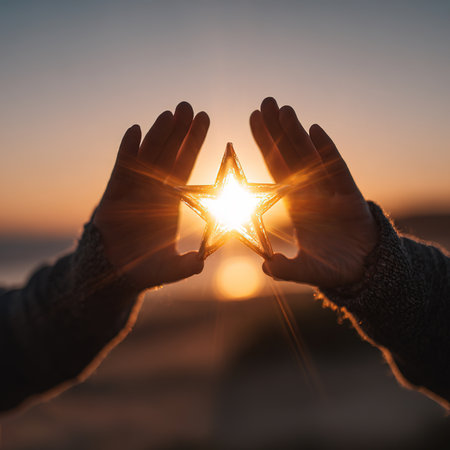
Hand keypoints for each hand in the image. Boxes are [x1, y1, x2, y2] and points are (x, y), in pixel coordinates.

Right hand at [93, 102, 208, 289]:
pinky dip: (127, 149)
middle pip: (168, 153)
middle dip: (178, 131)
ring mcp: (134, 188)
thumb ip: (184, 267)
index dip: (194, 142)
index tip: (205, 118)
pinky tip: (135, 130)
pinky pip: (122, 167)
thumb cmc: (146, 268)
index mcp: (171, 199)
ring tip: (168, 114)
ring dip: (157, 134)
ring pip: (147, 155)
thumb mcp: (169, 269)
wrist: (116, 272)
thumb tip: (200, 264)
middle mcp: (154, 189)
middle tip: (188, 106)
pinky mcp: (113, 193)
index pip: (185, 164)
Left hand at [251, 98, 376, 287]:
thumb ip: (287, 269)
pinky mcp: (351, 196)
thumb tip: (265, 267)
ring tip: (282, 109)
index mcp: (296, 203)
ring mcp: (331, 191)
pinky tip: (316, 130)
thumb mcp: (306, 270)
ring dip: (297, 133)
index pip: (276, 168)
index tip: (252, 120)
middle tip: (264, 102)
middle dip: (277, 130)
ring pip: (312, 156)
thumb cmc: (331, 267)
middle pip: (291, 154)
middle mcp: (311, 192)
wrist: (363, 269)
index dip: (265, 145)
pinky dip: (327, 150)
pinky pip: (338, 169)